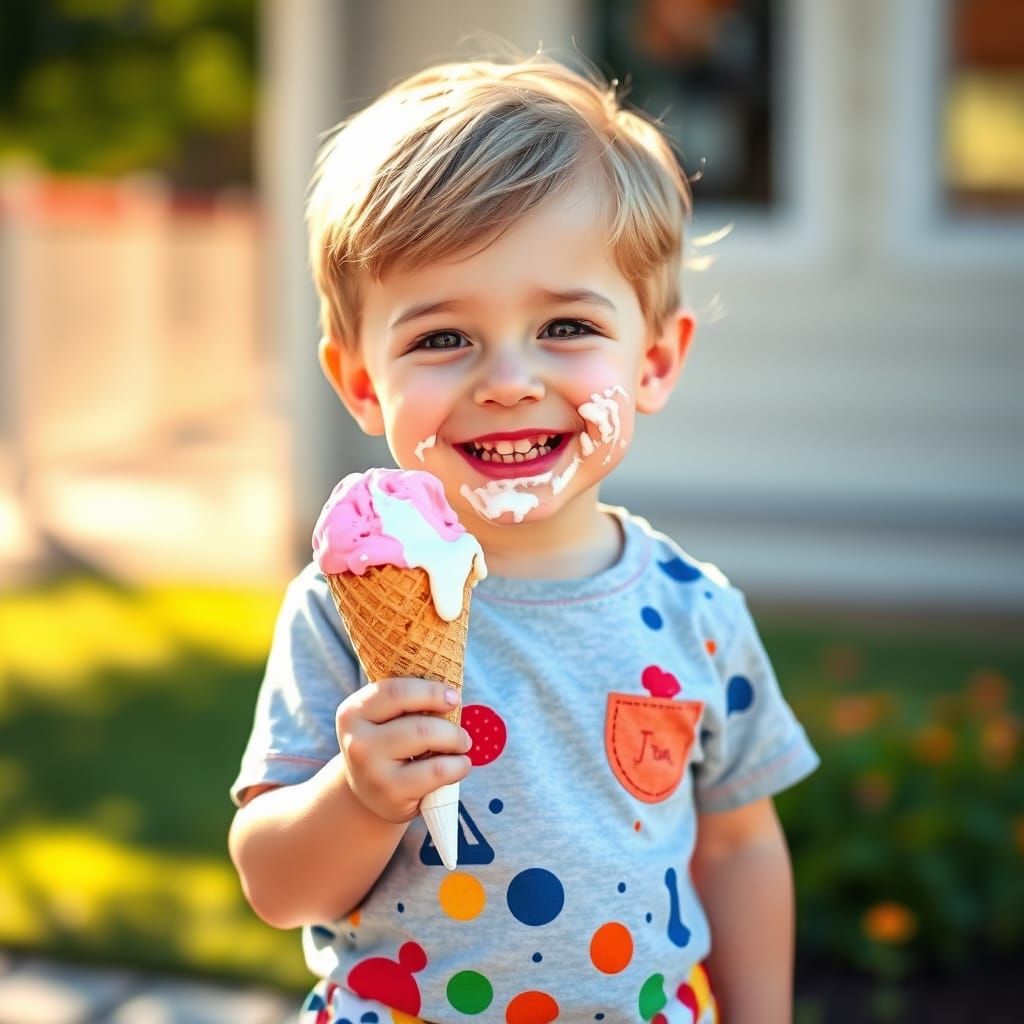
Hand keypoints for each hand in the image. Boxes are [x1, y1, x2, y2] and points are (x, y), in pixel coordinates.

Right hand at [335, 678, 472, 822]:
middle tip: (462, 733)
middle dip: (450, 725)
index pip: (396, 692)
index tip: (454, 696)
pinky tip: (460, 766)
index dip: (430, 691)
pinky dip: (459, 766)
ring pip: (428, 743)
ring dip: (456, 742)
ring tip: (462, 746)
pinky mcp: (391, 794)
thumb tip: (451, 693)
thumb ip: (409, 701)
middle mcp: (357, 741)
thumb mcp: (386, 718)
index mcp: (353, 712)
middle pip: (419, 723)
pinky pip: (438, 771)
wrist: (369, 792)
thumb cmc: (387, 743)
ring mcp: (372, 771)